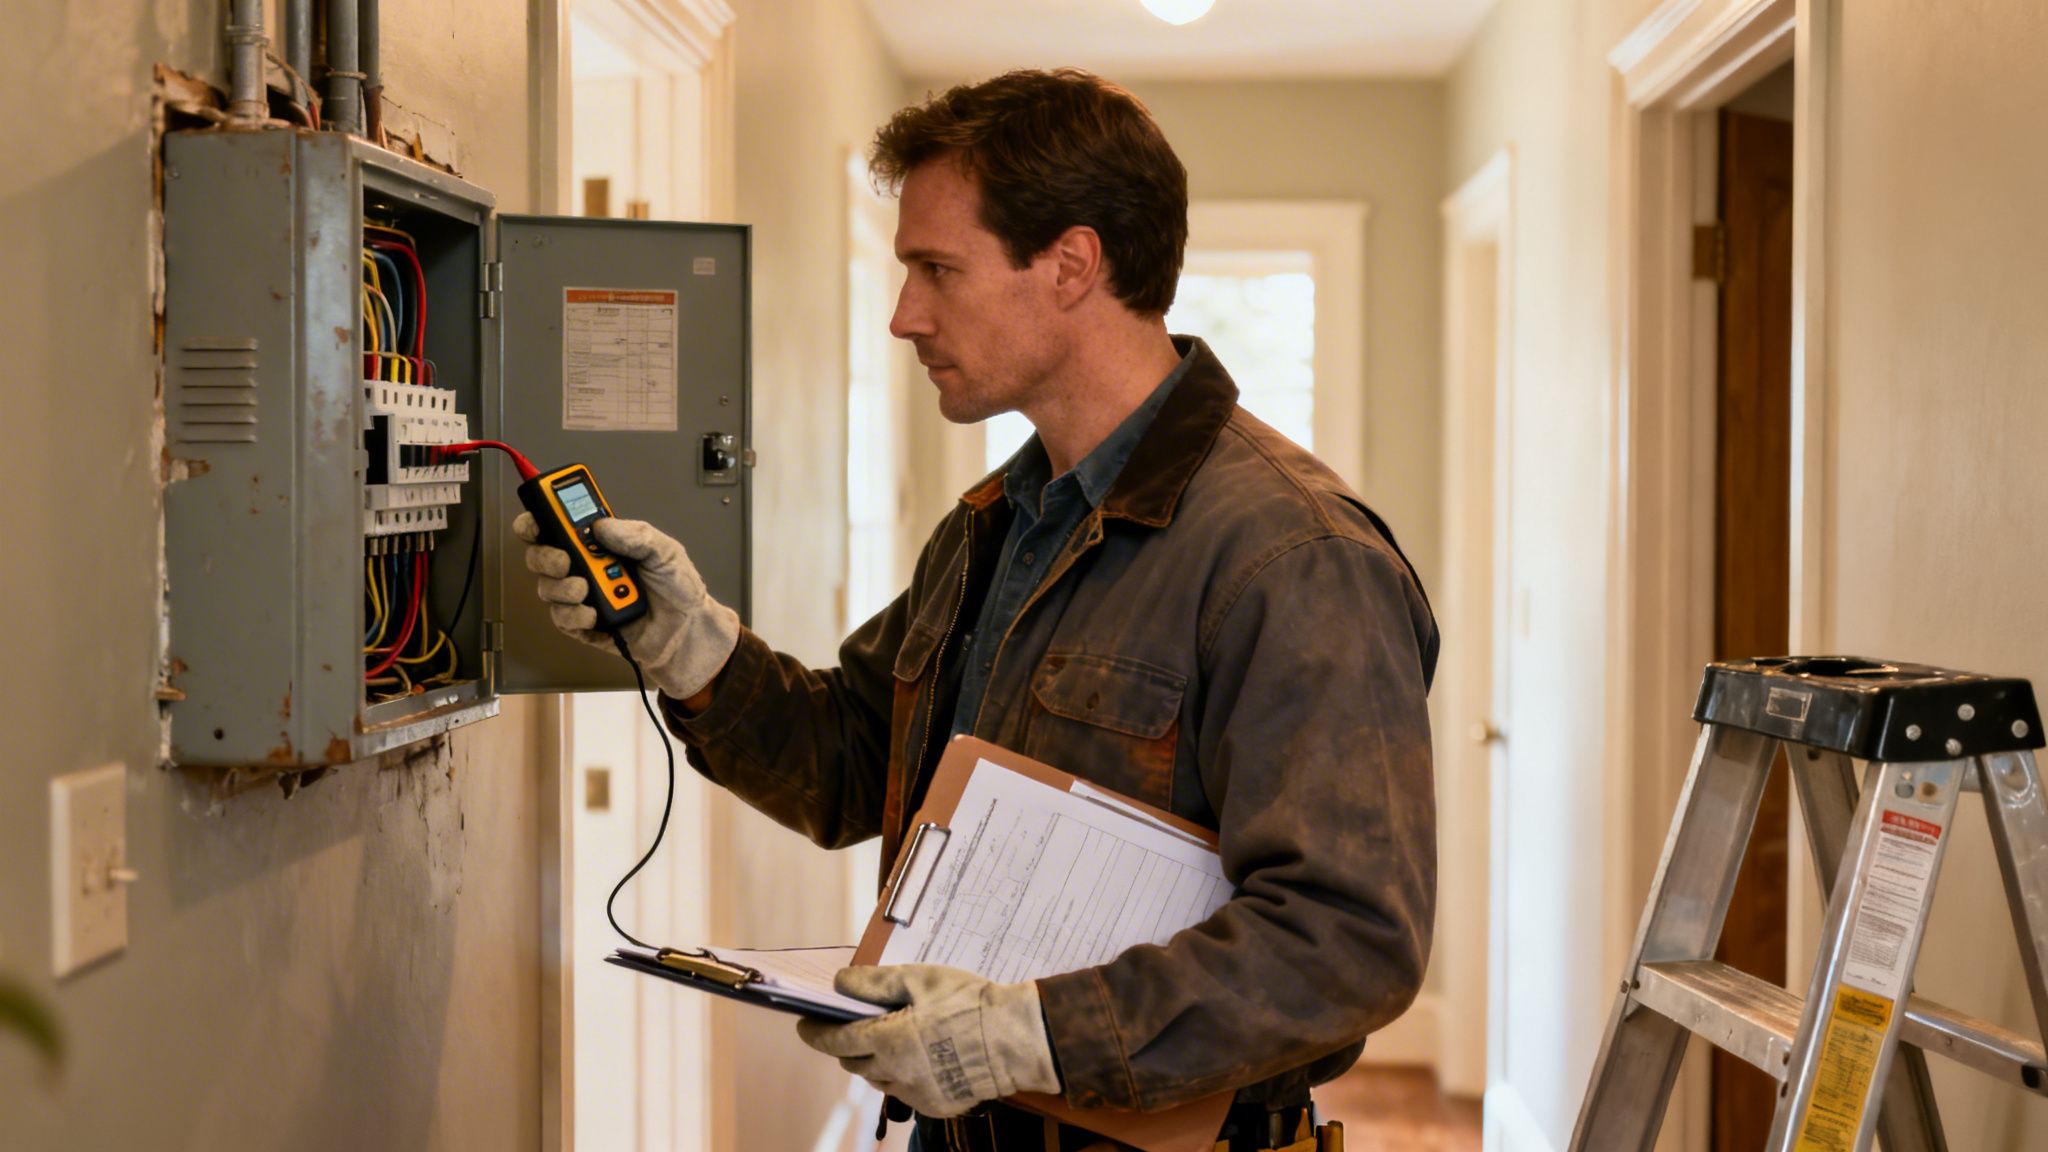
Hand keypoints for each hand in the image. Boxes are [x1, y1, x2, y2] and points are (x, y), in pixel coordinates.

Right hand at [515, 512, 739, 699]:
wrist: (689, 631)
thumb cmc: (677, 588)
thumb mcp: (665, 550)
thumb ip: (635, 534)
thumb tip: (601, 526)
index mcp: (600, 544)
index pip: (557, 526)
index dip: (538, 519)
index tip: (537, 519)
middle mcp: (586, 568)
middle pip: (540, 556)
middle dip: (545, 556)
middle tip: (565, 560)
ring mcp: (583, 597)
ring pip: (547, 589)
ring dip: (561, 588)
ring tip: (586, 590)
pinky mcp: (585, 625)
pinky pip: (563, 620)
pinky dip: (574, 616)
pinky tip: (593, 613)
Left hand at [796, 965, 1060, 1118]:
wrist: (1017, 1039)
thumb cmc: (969, 1003)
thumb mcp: (920, 980)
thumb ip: (874, 983)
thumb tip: (840, 983)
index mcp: (886, 1042)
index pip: (835, 1041)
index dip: (816, 1033)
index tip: (805, 1025)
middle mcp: (895, 1075)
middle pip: (854, 1063)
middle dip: (848, 1045)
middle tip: (855, 1026)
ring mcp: (916, 1095)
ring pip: (878, 1080)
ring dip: (875, 1062)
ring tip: (893, 1039)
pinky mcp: (935, 1106)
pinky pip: (906, 1091)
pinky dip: (903, 1075)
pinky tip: (922, 1057)